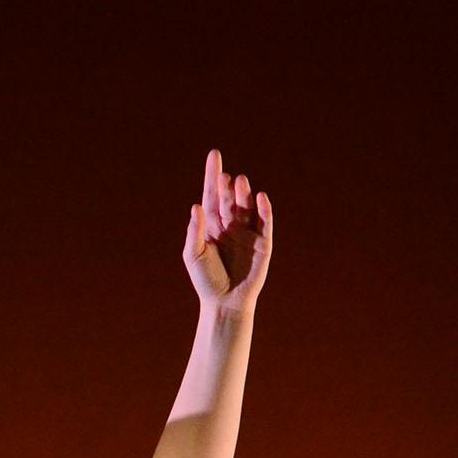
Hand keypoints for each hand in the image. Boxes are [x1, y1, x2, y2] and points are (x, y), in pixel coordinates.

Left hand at [181, 149, 272, 311]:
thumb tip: (196, 206)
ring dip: (244, 193)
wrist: (225, 302)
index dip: (212, 175)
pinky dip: (264, 209)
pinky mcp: (262, 243)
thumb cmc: (206, 280)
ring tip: (240, 182)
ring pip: (246, 206)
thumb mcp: (193, 255)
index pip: (211, 194)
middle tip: (225, 177)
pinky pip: (265, 222)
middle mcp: (229, 224)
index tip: (214, 155)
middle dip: (227, 187)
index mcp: (211, 225)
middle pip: (228, 198)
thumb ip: (195, 231)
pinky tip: (261, 197)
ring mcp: (247, 232)